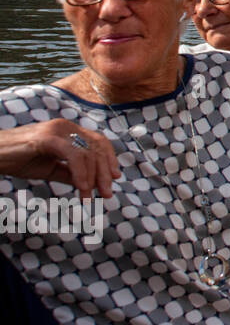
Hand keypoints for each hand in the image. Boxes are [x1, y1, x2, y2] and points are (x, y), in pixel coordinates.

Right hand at [0, 120, 119, 199]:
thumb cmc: (18, 159)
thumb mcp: (50, 169)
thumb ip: (71, 173)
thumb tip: (91, 184)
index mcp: (69, 131)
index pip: (98, 142)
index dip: (109, 159)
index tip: (115, 178)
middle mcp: (66, 127)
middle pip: (97, 147)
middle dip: (105, 173)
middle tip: (107, 194)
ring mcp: (57, 130)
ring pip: (87, 152)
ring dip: (93, 177)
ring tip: (90, 197)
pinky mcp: (48, 138)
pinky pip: (73, 155)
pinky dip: (81, 172)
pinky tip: (82, 188)